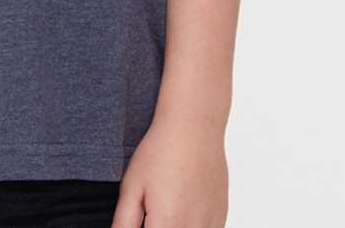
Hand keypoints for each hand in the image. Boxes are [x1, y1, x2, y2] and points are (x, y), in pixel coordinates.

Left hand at [110, 115, 228, 227]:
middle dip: (156, 226)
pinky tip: (181, 207)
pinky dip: (190, 226)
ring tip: (165, 204)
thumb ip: (124, 222)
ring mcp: (210, 225)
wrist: (193, 127)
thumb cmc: (161, 151)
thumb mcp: (131, 186)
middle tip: (149, 210)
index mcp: (167, 224)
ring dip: (174, 225)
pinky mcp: (220, 218)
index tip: (141, 218)